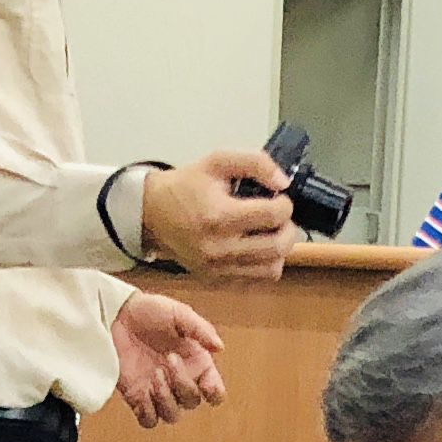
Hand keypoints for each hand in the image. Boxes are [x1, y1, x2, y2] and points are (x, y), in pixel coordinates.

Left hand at [108, 293, 228, 427]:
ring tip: (155, 375)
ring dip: (166, 399)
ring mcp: (159, 392)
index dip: (214, 393)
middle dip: (182, 383)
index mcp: (196, 364)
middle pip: (191, 402)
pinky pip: (149, 420)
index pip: (214, 392)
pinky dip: (148, 412)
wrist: (116, 315)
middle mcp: (181, 381)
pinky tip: (144, 392)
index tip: (206, 384)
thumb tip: (219, 347)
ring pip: (172, 415)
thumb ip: (200, 329)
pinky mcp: (138, 398)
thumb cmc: (149, 311)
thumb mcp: (178, 313)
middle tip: (169, 358)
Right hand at [135, 150, 295, 280]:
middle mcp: (220, 248)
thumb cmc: (184, 187)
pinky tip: (258, 246)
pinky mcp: (218, 280)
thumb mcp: (218, 161)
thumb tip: (282, 181)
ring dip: (280, 248)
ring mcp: (219, 268)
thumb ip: (255, 163)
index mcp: (219, 216)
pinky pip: (257, 279)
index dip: (285, 204)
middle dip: (288, 228)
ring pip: (272, 268)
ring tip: (270, 231)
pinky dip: (266, 263)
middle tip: (280, 216)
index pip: (272, 216)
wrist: (153, 214)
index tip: (280, 197)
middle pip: (278, 246)